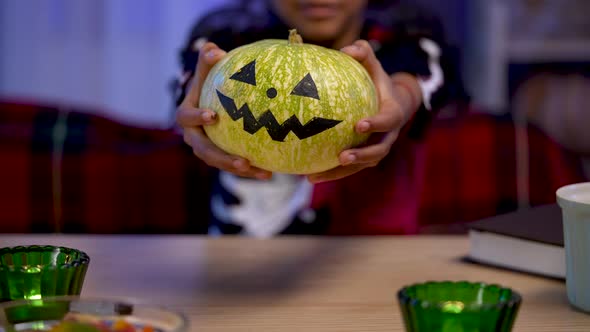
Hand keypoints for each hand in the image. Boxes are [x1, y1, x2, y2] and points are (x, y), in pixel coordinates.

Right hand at [176, 42, 272, 179]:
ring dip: (240, 170)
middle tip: (242, 162)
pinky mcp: (220, 157)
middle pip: (204, 151)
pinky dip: (250, 171)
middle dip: (222, 158)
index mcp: (186, 115)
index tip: (213, 116)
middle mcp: (193, 136)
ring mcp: (206, 149)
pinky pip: (234, 166)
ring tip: (262, 173)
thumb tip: (214, 50)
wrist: (215, 102)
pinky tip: (270, 173)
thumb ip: (208, 58)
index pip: (187, 118)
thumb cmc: (211, 82)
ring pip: (220, 163)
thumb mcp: (207, 70)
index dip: (197, 118)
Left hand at [307, 40, 419, 182]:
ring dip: (340, 173)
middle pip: (378, 151)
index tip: (359, 125)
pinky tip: (308, 177)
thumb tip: (346, 48)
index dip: (376, 124)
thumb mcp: (374, 67)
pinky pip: (349, 170)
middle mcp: (387, 137)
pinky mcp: (365, 159)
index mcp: (392, 115)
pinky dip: (331, 174)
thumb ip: (364, 54)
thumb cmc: (378, 83)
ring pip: (361, 166)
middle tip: (342, 156)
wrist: (394, 106)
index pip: (387, 122)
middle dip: (361, 156)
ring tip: (314, 177)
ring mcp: (377, 150)